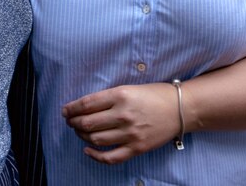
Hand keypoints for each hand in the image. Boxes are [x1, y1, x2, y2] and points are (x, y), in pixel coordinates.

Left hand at [61, 83, 180, 164]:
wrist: (181, 108)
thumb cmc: (154, 94)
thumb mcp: (129, 88)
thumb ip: (108, 98)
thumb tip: (84, 107)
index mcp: (120, 95)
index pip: (86, 104)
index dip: (71, 108)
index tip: (65, 111)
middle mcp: (123, 115)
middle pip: (87, 123)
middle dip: (73, 123)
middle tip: (70, 122)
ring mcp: (130, 133)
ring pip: (95, 139)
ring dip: (82, 136)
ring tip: (80, 132)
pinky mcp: (137, 148)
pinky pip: (110, 157)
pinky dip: (95, 156)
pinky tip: (87, 151)